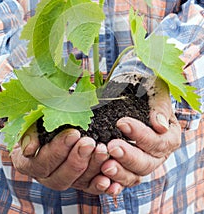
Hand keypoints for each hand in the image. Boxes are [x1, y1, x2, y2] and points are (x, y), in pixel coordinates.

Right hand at [10, 125, 111, 194]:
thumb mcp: (31, 121)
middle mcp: (44, 176)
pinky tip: (110, 178)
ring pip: (77, 183)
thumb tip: (29, 150)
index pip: (41, 163)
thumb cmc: (38, 119)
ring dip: (92, 168)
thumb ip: (30, 133)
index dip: (57, 150)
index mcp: (27, 162)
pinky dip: (101, 183)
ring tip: (102, 151)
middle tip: (89, 143)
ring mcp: (64, 179)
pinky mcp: (80, 180)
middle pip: (59, 178)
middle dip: (76, 160)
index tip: (73, 133)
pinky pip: (91, 186)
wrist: (50, 120)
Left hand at [101, 78, 180, 194]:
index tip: (122, 123)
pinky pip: (120, 180)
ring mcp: (141, 162)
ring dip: (120, 173)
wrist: (131, 89)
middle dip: (129, 156)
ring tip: (105, 166)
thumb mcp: (156, 91)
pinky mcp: (125, 167)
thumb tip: (161, 126)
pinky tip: (102, 181)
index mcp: (169, 137)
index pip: (159, 142)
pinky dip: (112, 184)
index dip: (141, 136)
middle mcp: (157, 154)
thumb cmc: (146, 89)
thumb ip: (160, 107)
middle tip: (112, 147)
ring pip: (134, 176)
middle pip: (147, 163)